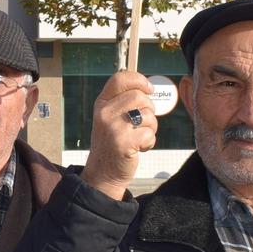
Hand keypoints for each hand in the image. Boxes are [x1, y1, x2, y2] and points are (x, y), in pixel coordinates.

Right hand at [81, 71, 155, 199]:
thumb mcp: (110, 118)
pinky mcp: (123, 142)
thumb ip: (123, 102)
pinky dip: (150, 141)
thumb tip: (146, 87)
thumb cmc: (112, 143)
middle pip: (139, 96)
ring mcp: (113, 128)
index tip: (149, 89)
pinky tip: (140, 148)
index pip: (120, 78)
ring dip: (151, 127)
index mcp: (101, 103)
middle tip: (144, 122)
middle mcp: (104, 113)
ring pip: (147, 115)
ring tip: (140, 137)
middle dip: (149, 109)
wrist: (103, 173)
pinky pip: (149, 133)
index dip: (139, 80)